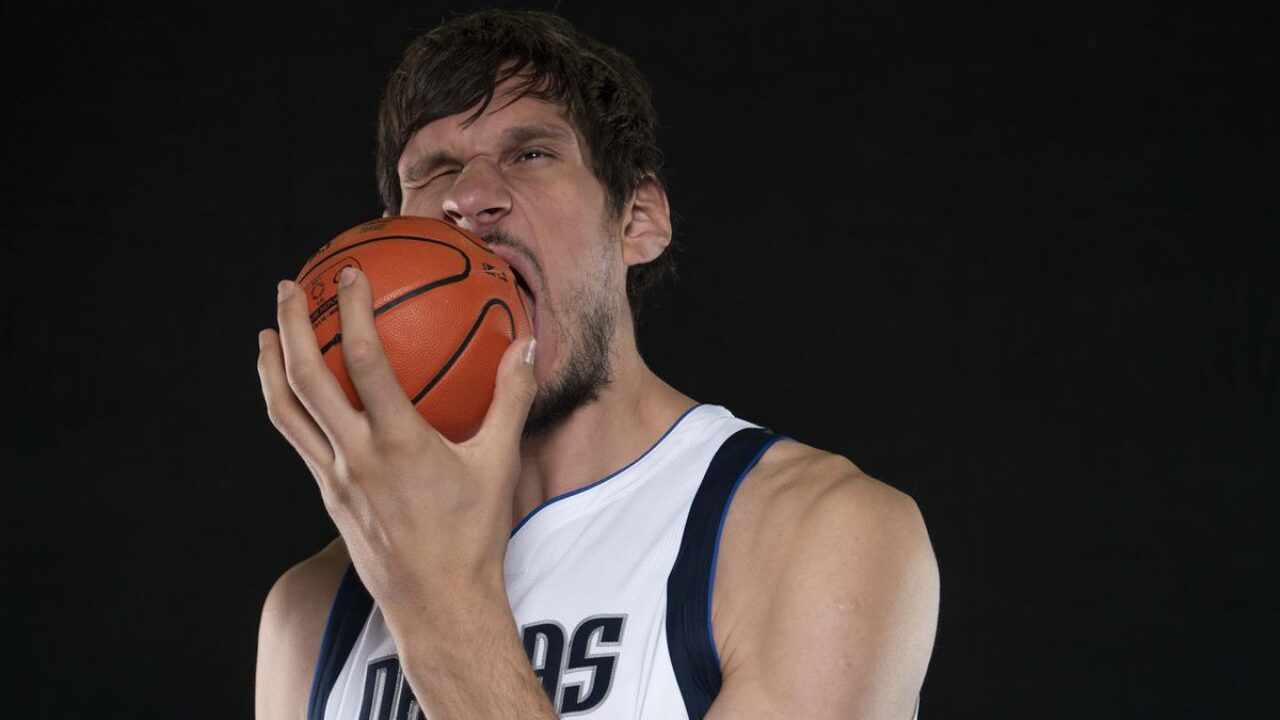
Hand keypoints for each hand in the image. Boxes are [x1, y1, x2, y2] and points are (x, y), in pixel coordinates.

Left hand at [256, 266, 535, 620]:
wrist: (439, 604)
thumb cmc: (474, 536)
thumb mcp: (500, 463)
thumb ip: (510, 400)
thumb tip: (525, 348)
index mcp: (400, 442)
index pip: (367, 361)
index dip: (354, 311)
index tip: (352, 274)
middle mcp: (358, 456)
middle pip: (306, 379)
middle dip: (289, 327)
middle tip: (287, 287)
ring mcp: (336, 478)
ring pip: (287, 413)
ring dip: (271, 367)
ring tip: (264, 334)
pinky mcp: (329, 496)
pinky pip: (299, 440)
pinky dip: (288, 407)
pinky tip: (294, 393)